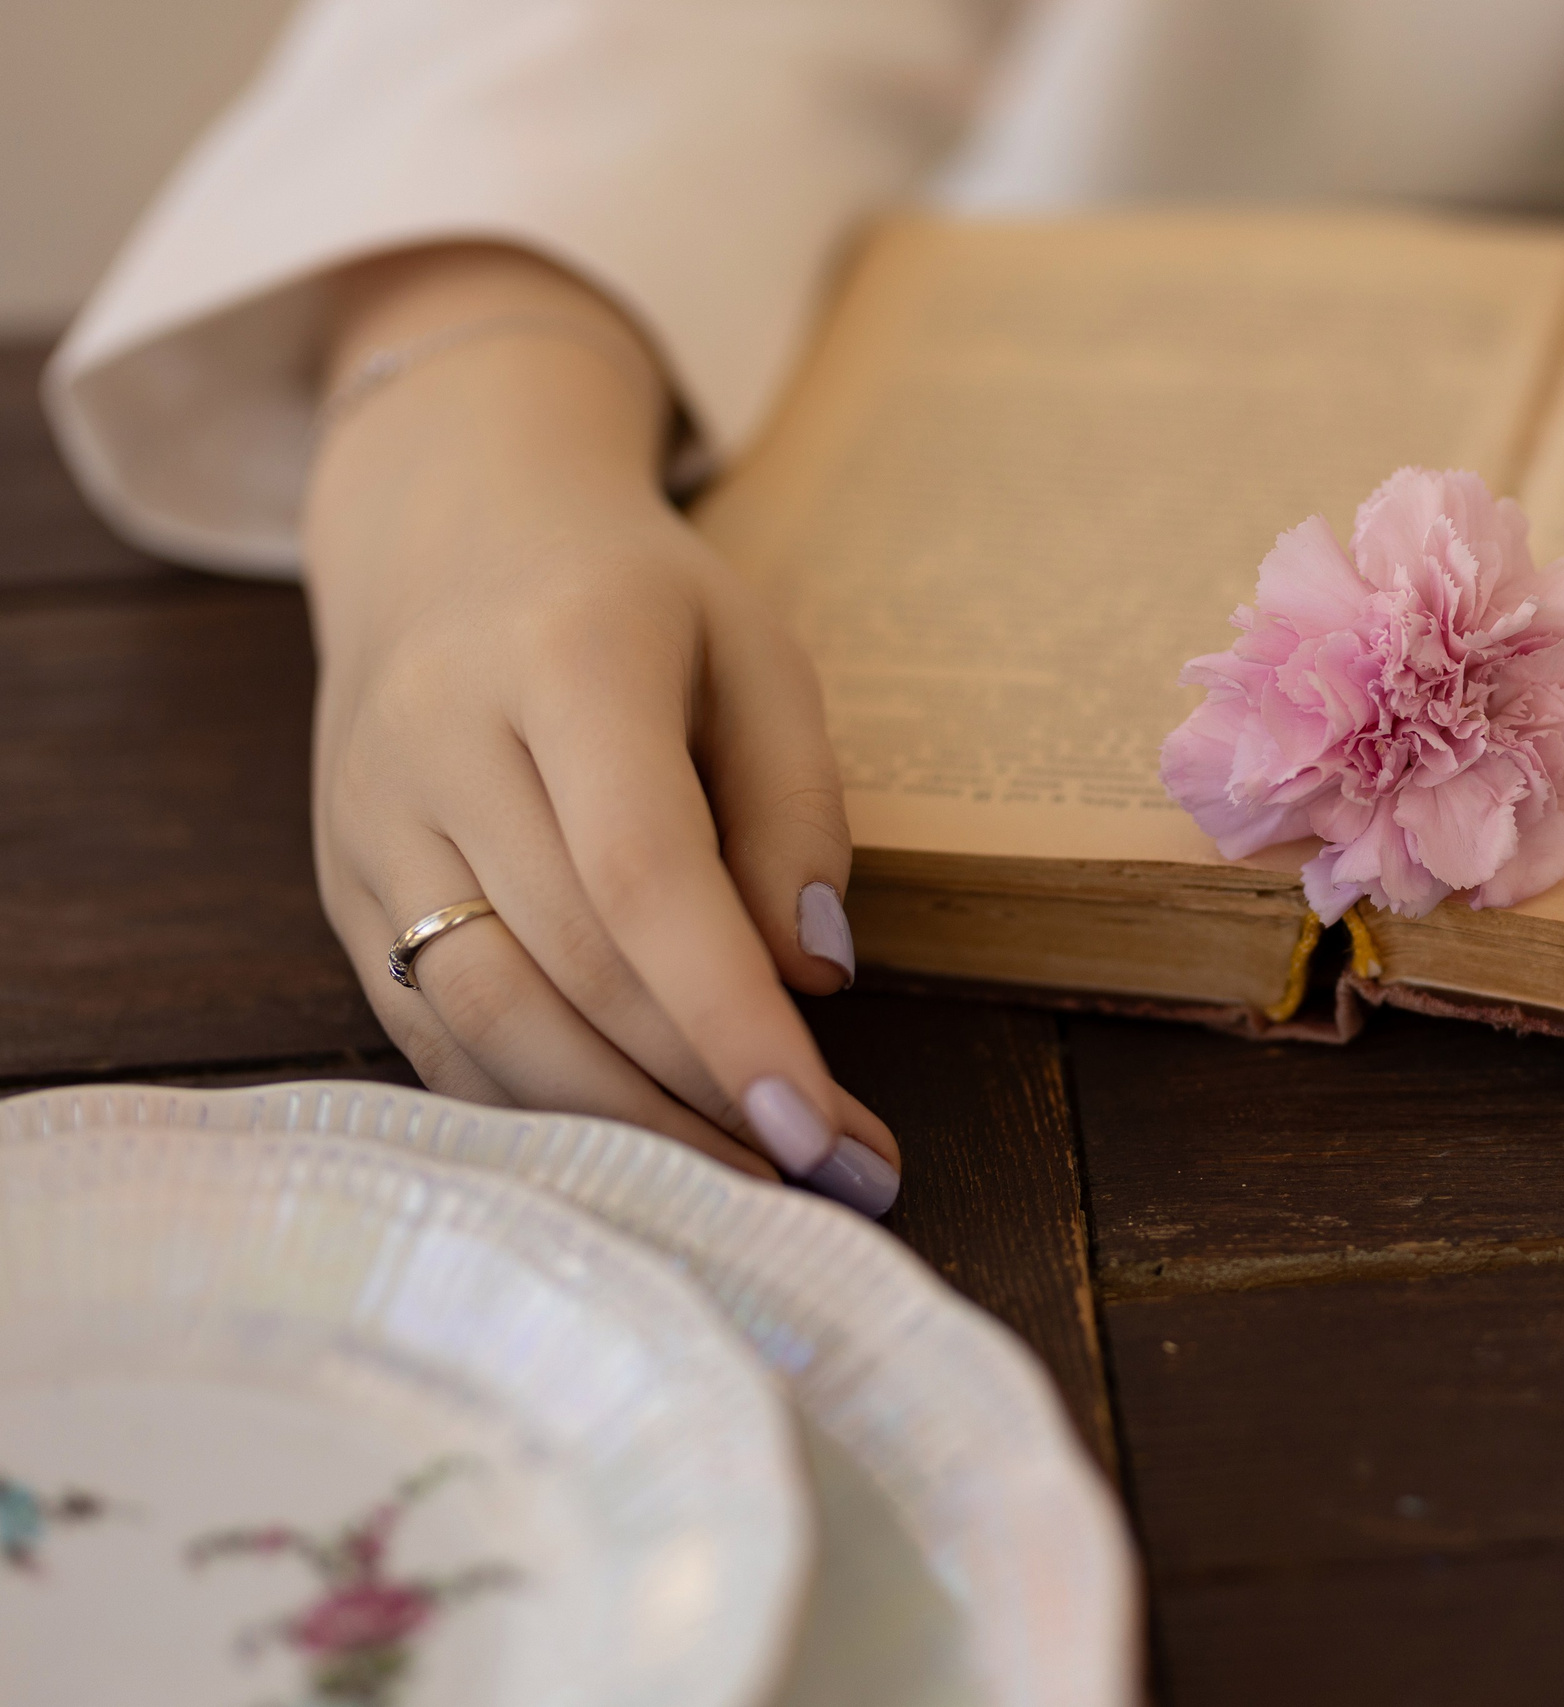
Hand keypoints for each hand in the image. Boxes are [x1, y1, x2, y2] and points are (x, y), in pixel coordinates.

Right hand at [301, 246, 897, 1212]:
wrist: (446, 531)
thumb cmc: (635, 600)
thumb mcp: (756, 655)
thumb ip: (796, 810)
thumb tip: (814, 975)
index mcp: (562, 660)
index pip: (642, 875)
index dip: (726, 1017)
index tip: (819, 1128)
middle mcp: (438, 745)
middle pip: (569, 968)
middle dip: (705, 1095)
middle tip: (831, 1178)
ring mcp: (368, 823)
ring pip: (485, 1023)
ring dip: (623, 1129)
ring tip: (748, 1187)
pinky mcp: (339, 887)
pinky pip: (431, 1033)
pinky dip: (537, 1107)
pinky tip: (637, 1148)